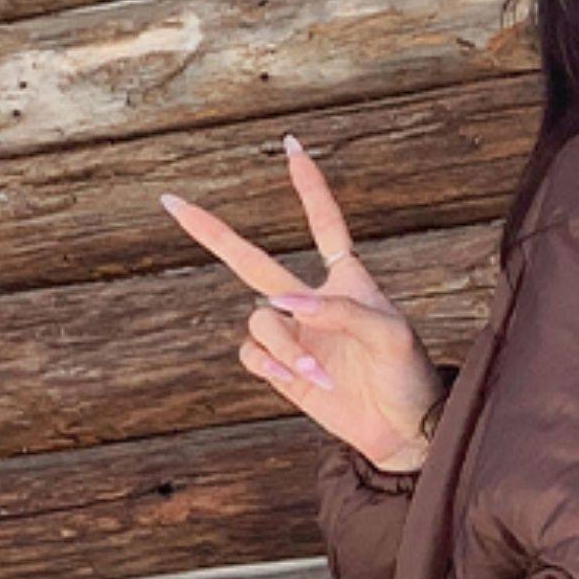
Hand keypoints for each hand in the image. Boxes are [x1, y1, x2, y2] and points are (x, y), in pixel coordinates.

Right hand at [158, 138, 445, 470]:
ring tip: (323, 374)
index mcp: (346, 278)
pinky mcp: (283, 371)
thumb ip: (341, 309)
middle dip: (211, 232)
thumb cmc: (408, 376)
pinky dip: (270, 365)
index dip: (308, 186)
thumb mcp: (390, 335)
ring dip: (286, 346)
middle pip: (251, 259)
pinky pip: (252, 354)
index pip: (323, 223)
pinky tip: (296, 380)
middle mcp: (312, 301)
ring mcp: (294, 335)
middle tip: (170, 201)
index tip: (292, 145)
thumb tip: (284, 302)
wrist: (404, 433)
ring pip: (259, 321)